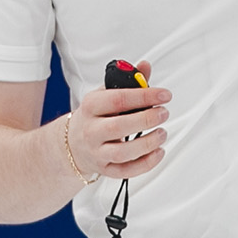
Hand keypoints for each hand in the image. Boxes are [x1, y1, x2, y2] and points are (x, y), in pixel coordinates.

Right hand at [70, 59, 169, 180]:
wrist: (73, 143)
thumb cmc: (95, 115)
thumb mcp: (105, 94)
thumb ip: (129, 81)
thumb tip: (145, 66)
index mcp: (91, 106)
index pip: (118, 99)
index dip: (144, 96)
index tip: (164, 94)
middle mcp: (91, 130)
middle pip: (119, 126)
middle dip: (146, 119)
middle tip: (164, 112)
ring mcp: (97, 152)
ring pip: (123, 153)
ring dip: (148, 143)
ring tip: (163, 132)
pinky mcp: (105, 169)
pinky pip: (127, 171)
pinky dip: (146, 164)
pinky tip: (158, 152)